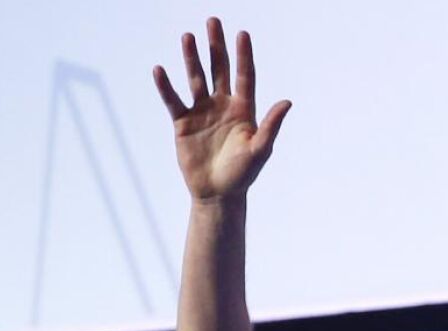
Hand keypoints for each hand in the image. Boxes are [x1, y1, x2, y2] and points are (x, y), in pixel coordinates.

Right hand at [153, 17, 290, 202]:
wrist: (217, 193)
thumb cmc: (243, 174)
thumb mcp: (260, 149)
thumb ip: (271, 125)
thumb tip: (287, 102)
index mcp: (244, 110)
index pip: (244, 76)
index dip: (243, 55)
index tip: (242, 33)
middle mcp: (222, 106)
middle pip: (219, 69)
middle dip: (216, 46)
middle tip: (213, 21)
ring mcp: (202, 112)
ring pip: (196, 79)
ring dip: (191, 58)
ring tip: (188, 36)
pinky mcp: (183, 123)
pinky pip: (174, 100)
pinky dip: (166, 86)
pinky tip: (160, 70)